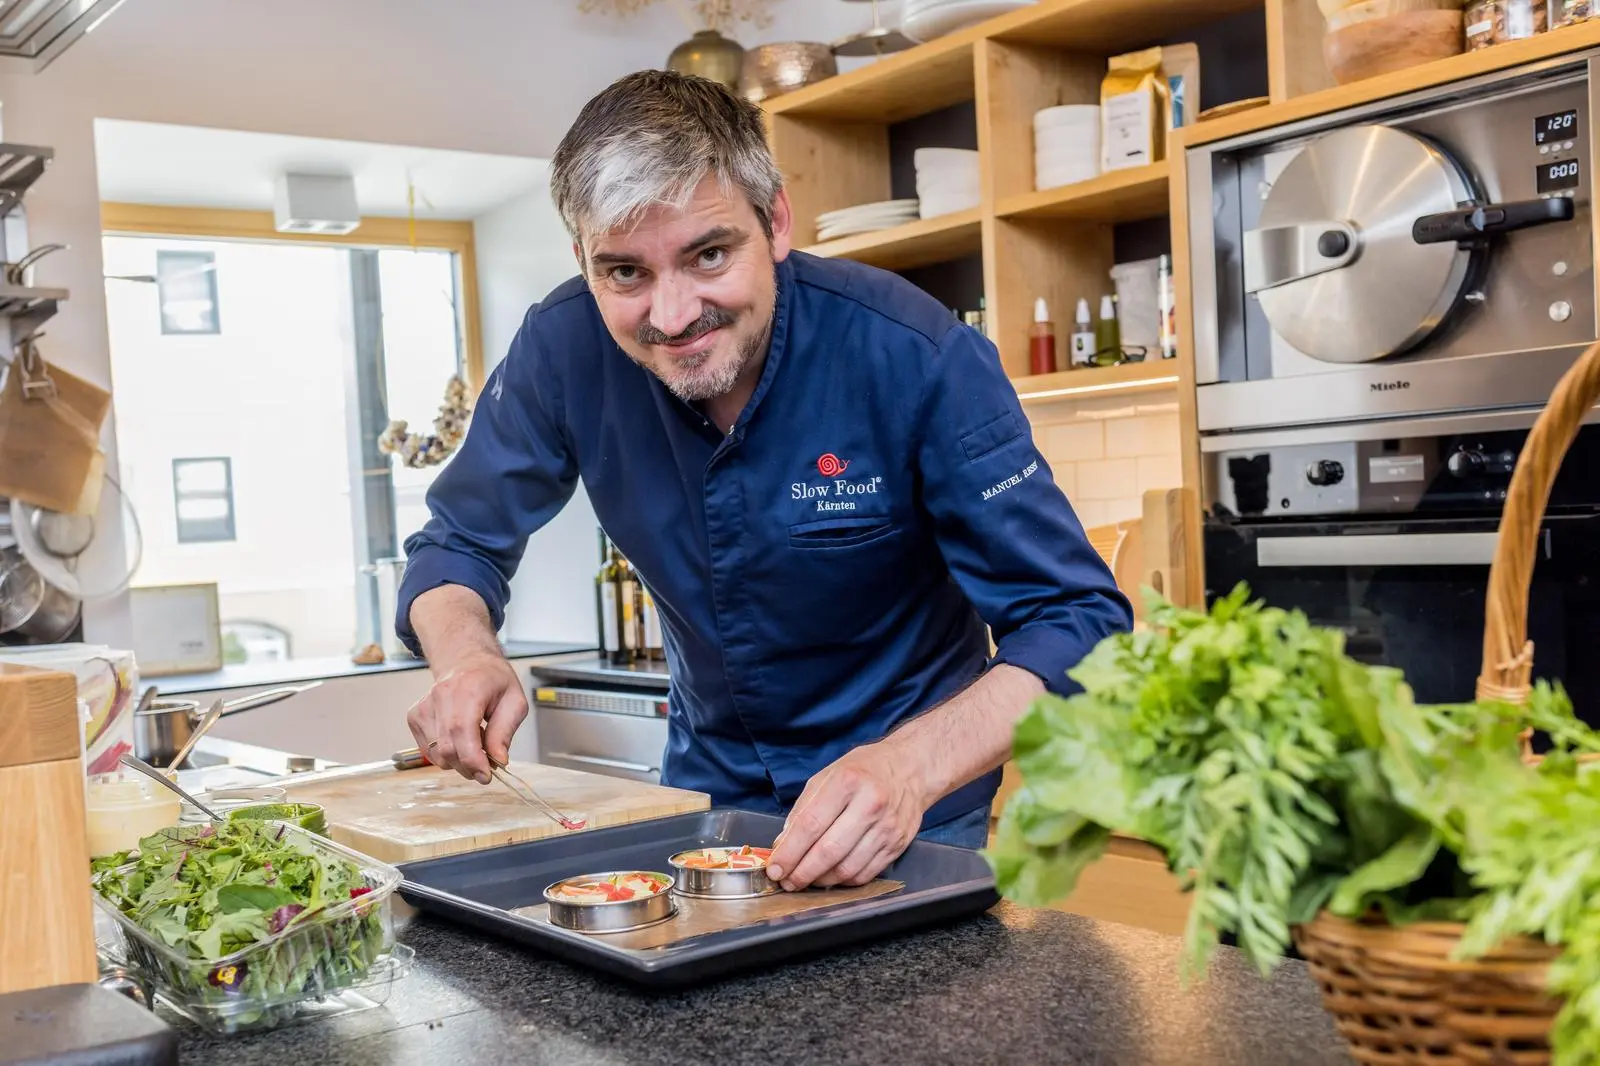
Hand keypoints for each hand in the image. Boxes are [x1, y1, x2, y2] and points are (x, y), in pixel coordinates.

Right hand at [406, 651, 527, 783]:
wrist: (468, 663)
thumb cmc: (493, 681)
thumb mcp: (515, 702)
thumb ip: (505, 731)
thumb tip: (498, 760)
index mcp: (468, 689)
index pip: (462, 731)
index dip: (473, 760)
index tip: (486, 775)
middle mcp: (441, 696)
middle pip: (447, 747)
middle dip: (468, 767)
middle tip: (485, 768)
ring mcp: (424, 706)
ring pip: (436, 754)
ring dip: (457, 762)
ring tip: (474, 747)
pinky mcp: (415, 716)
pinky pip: (428, 750)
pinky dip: (445, 755)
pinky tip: (459, 741)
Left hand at [765, 739, 929, 890]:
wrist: (911, 769)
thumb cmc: (865, 770)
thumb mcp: (828, 775)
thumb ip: (803, 809)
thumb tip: (783, 845)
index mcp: (847, 781)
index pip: (811, 825)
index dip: (789, 852)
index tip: (775, 868)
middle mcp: (870, 804)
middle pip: (828, 851)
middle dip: (802, 873)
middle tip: (787, 881)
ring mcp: (887, 827)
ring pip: (847, 869)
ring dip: (821, 880)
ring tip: (807, 879)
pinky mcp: (898, 845)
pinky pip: (865, 874)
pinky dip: (843, 881)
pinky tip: (831, 876)